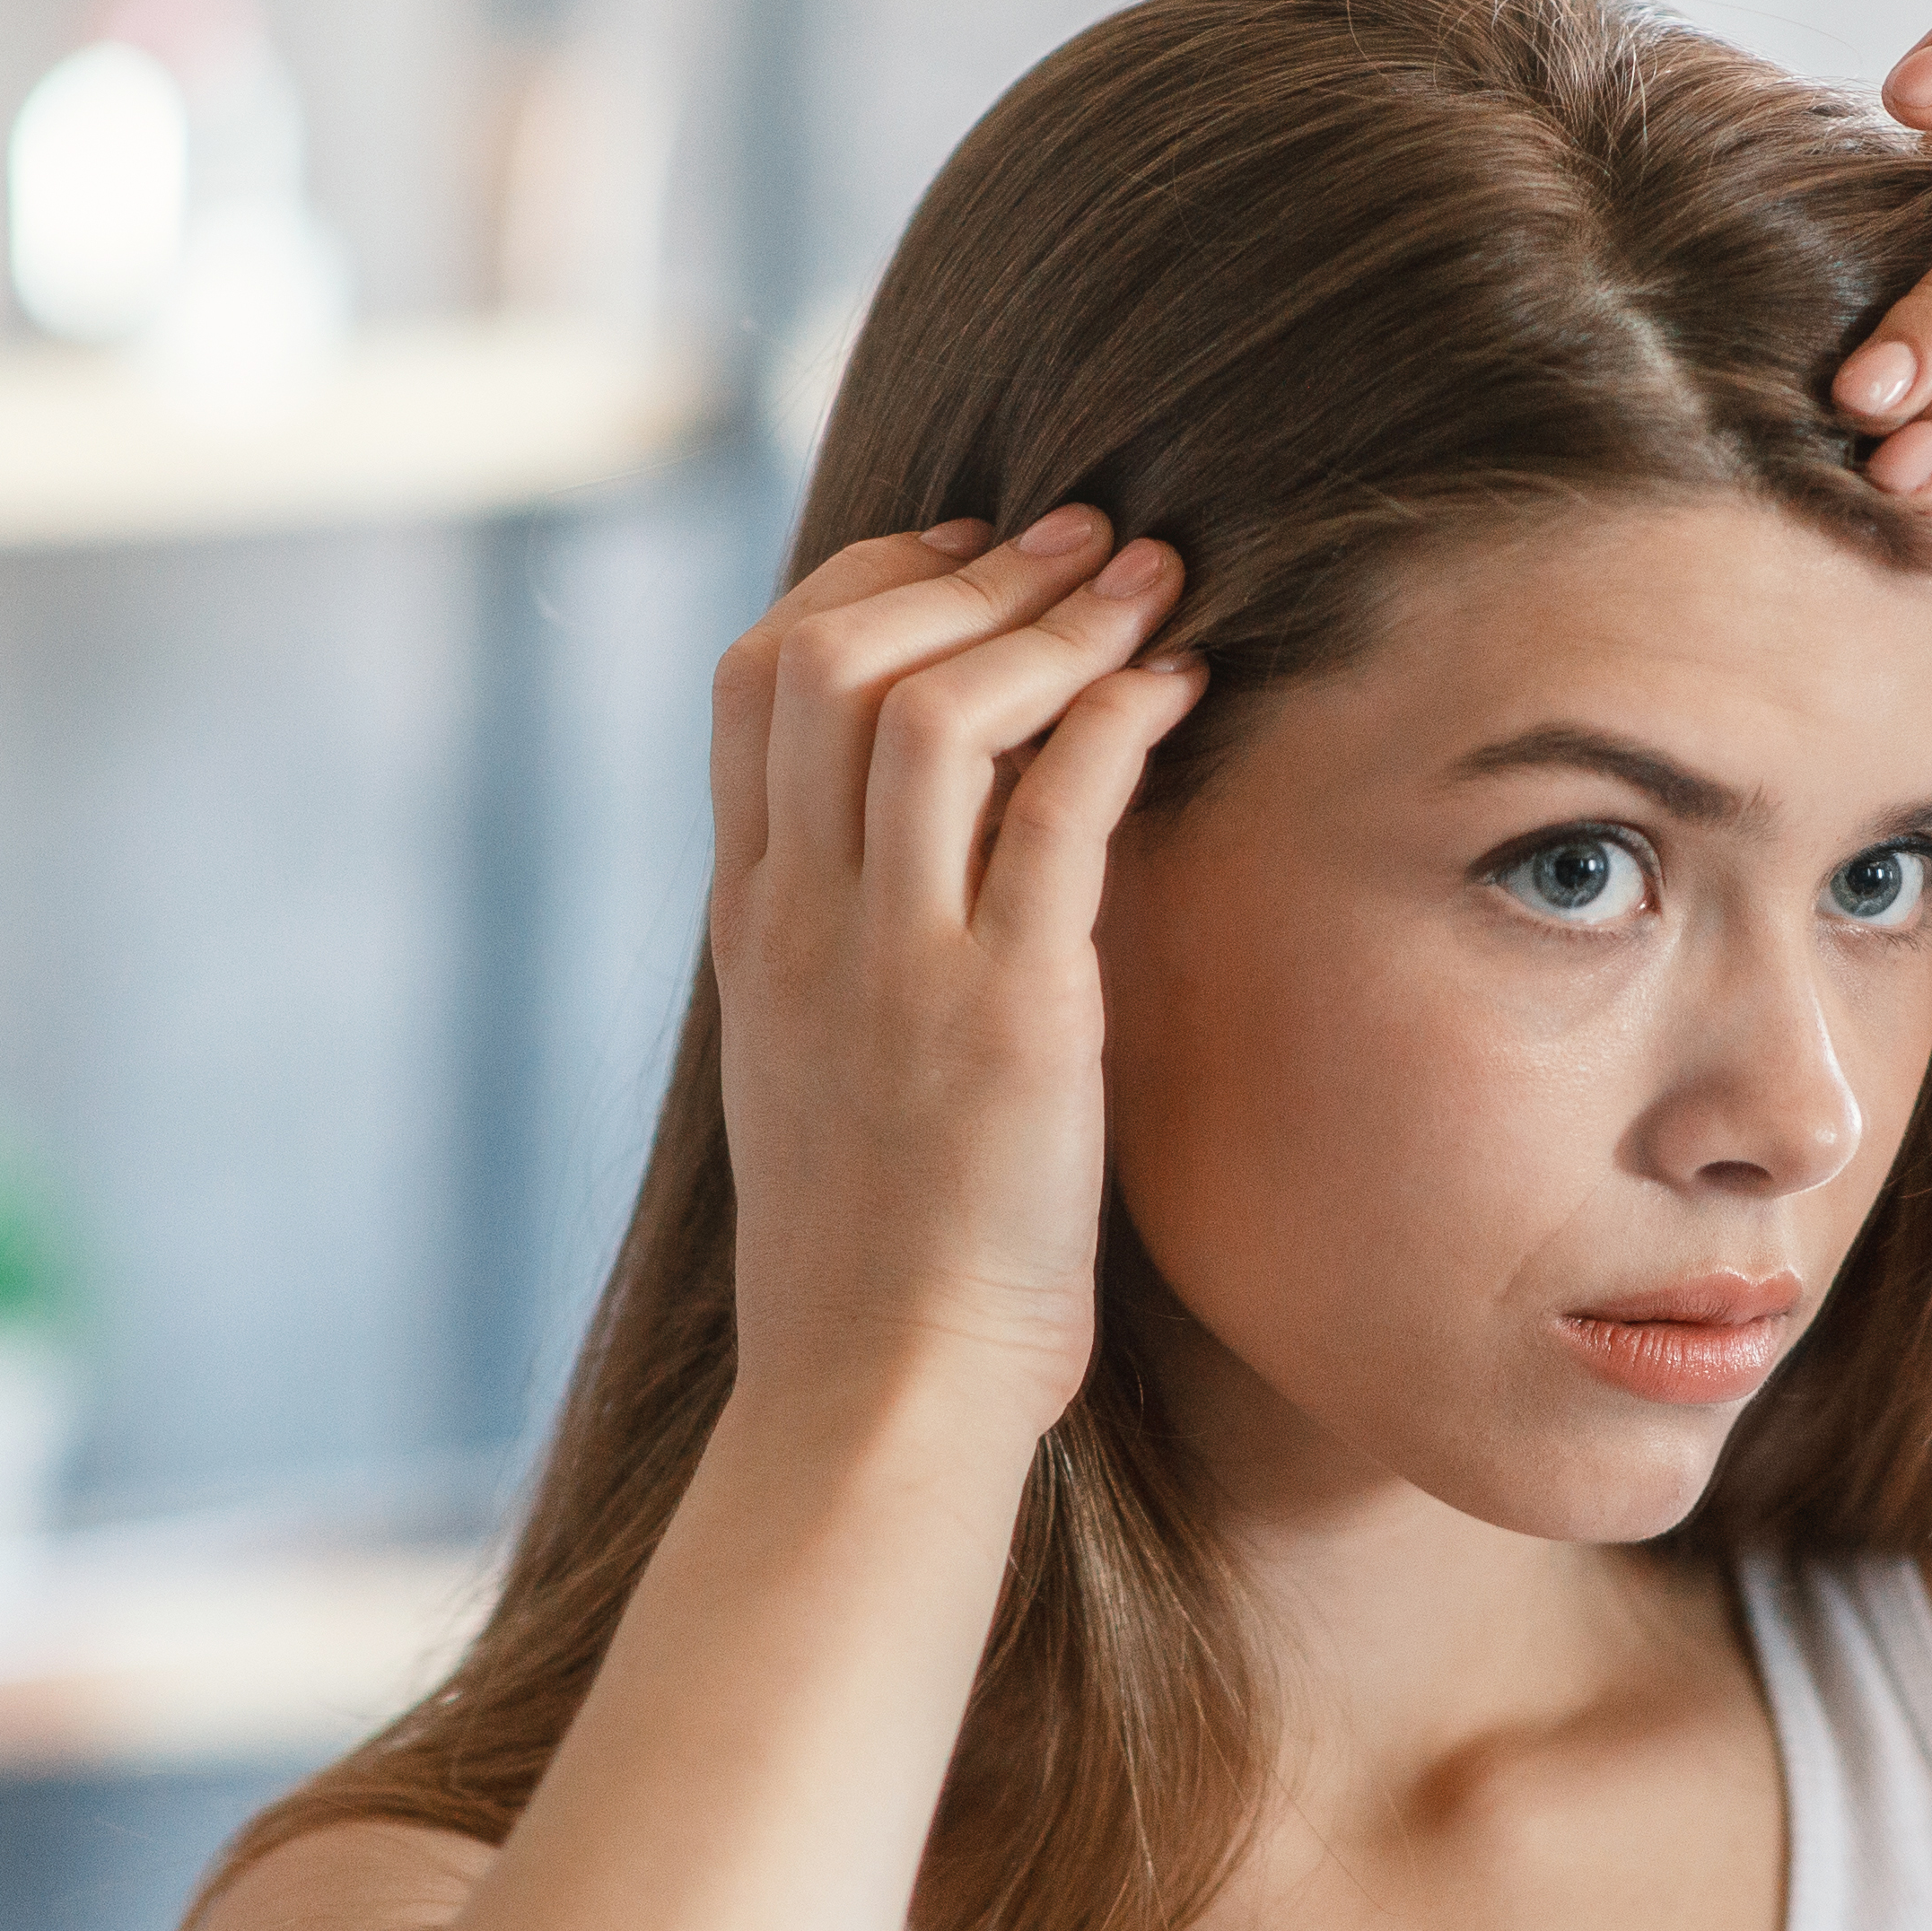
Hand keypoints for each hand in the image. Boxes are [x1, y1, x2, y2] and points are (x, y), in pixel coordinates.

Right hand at [707, 509, 1203, 1445]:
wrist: (877, 1393)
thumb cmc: (871, 1253)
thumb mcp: (811, 1066)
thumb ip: (838, 943)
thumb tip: (908, 847)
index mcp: (749, 923)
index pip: (757, 678)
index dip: (863, 581)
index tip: (964, 559)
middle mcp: (803, 921)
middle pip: (836, 656)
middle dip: (970, 569)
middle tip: (1083, 537)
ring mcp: (896, 965)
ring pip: (934, 706)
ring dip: (1052, 620)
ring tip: (1148, 585)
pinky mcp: (1010, 1018)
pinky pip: (1060, 816)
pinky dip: (1122, 720)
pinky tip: (1182, 689)